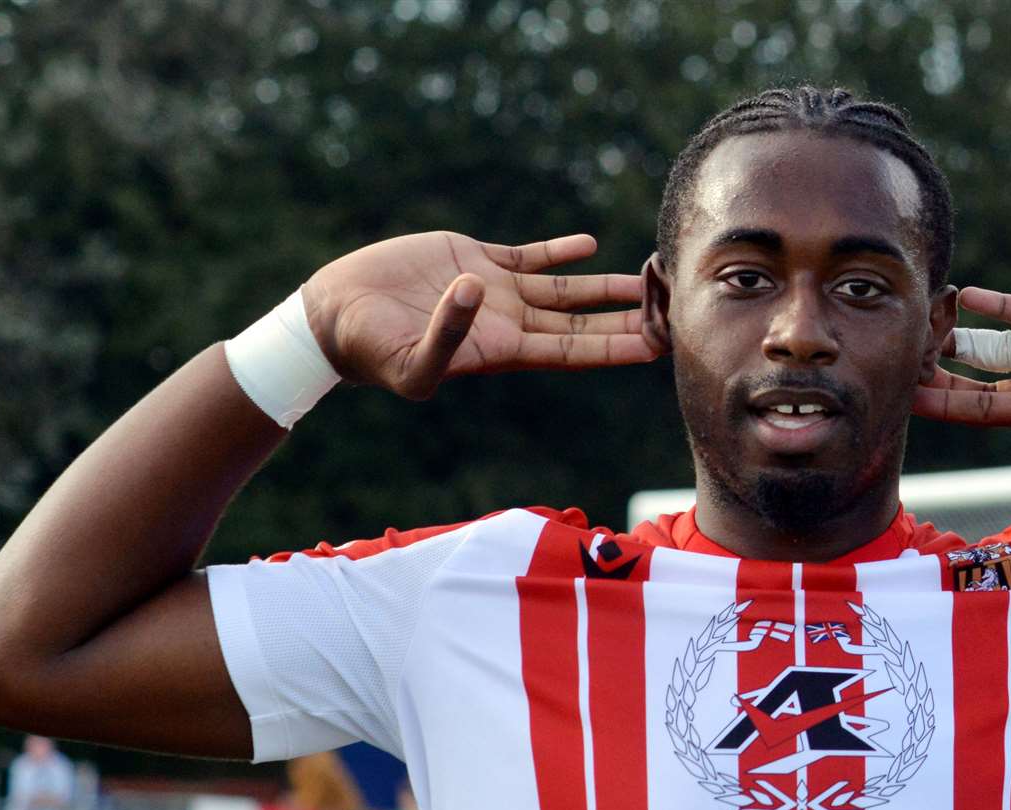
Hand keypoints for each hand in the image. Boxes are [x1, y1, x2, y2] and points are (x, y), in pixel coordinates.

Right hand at [301, 231, 654, 398]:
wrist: (336, 316)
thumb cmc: (369, 351)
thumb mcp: (409, 362)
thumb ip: (446, 334)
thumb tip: (476, 291)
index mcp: (503, 351)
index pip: (574, 351)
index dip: (616, 348)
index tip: (659, 344)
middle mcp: (509, 323)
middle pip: (582, 323)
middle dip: (628, 320)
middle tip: (674, 312)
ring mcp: (496, 291)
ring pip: (565, 290)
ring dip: (606, 287)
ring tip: (648, 278)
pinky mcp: (475, 259)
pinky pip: (528, 257)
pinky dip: (559, 252)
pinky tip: (590, 246)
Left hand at [913, 281, 1010, 459]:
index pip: (980, 410)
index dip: (941, 403)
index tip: (902, 394)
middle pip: (972, 379)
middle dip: (935, 371)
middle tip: (897, 354)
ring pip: (988, 342)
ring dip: (954, 333)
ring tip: (921, 321)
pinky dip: (990, 303)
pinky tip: (963, 293)